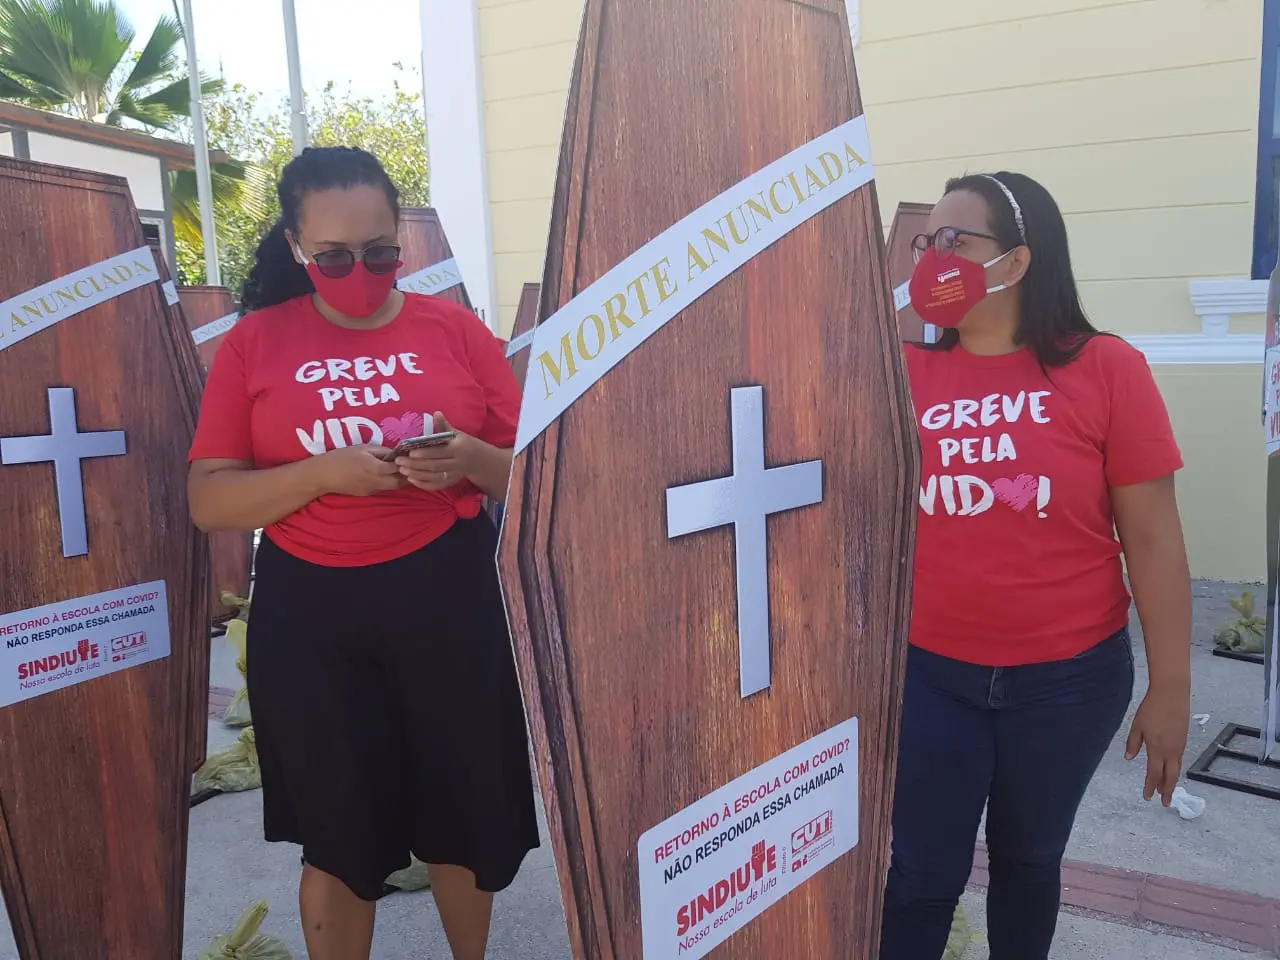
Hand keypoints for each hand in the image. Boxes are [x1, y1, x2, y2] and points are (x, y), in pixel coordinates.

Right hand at [315, 444, 404, 495]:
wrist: (324, 475)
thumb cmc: (341, 457)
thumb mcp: (362, 448)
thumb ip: (381, 450)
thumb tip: (395, 453)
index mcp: (375, 468)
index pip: (398, 468)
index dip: (406, 462)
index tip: (408, 456)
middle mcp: (376, 481)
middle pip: (400, 482)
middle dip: (407, 474)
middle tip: (409, 465)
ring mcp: (372, 490)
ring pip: (393, 488)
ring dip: (399, 480)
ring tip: (401, 470)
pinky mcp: (367, 494)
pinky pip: (383, 489)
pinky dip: (388, 483)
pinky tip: (386, 476)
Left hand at [396, 412, 484, 491]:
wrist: (478, 460)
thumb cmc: (462, 443)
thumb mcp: (456, 433)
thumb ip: (444, 425)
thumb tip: (436, 413)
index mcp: (458, 449)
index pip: (439, 452)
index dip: (425, 453)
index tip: (410, 452)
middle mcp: (457, 463)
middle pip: (434, 466)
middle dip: (415, 464)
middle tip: (399, 461)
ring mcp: (454, 475)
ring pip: (433, 477)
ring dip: (416, 474)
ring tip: (402, 470)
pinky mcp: (451, 483)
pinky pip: (436, 486)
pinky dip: (423, 484)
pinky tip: (411, 479)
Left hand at [1125, 683, 1189, 805]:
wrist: (1172, 694)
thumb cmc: (1152, 708)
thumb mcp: (1137, 726)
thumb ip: (1133, 743)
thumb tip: (1129, 758)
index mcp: (1157, 748)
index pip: (1154, 773)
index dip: (1150, 786)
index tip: (1147, 797)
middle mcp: (1171, 750)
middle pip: (1170, 776)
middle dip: (1167, 790)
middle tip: (1165, 803)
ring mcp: (1179, 745)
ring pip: (1176, 768)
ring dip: (1171, 780)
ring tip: (1166, 790)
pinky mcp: (1183, 739)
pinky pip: (1179, 759)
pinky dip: (1174, 769)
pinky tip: (1170, 770)